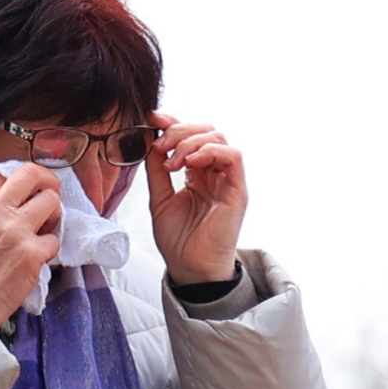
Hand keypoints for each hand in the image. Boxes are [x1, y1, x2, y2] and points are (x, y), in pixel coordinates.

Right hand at [0, 163, 59, 328]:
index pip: (7, 175)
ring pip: (51, 201)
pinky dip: (49, 248)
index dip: (23, 186)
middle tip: (51, 195)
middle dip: (48, 182)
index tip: (28, 197)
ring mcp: (15, 230)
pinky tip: (37, 257)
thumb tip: (14, 196)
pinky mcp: (31, 253)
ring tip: (45, 229)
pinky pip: (55, 239)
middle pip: (32, 174)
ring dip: (54, 215)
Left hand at [146, 111, 245, 287]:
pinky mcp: (237, 190)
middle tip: (160, 146)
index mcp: (197, 172)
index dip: (172, 122)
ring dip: (190, 142)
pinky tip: (189, 163)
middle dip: (179, 130)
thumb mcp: (158, 197)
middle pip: (205, 130)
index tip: (151, 119)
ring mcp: (227, 180)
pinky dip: (210, 151)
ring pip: (218, 137)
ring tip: (171, 163)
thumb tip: (149, 138)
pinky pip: (232, 156)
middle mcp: (214, 172)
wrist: (190, 269)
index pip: (190, 135)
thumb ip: (155, 169)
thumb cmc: (178, 240)